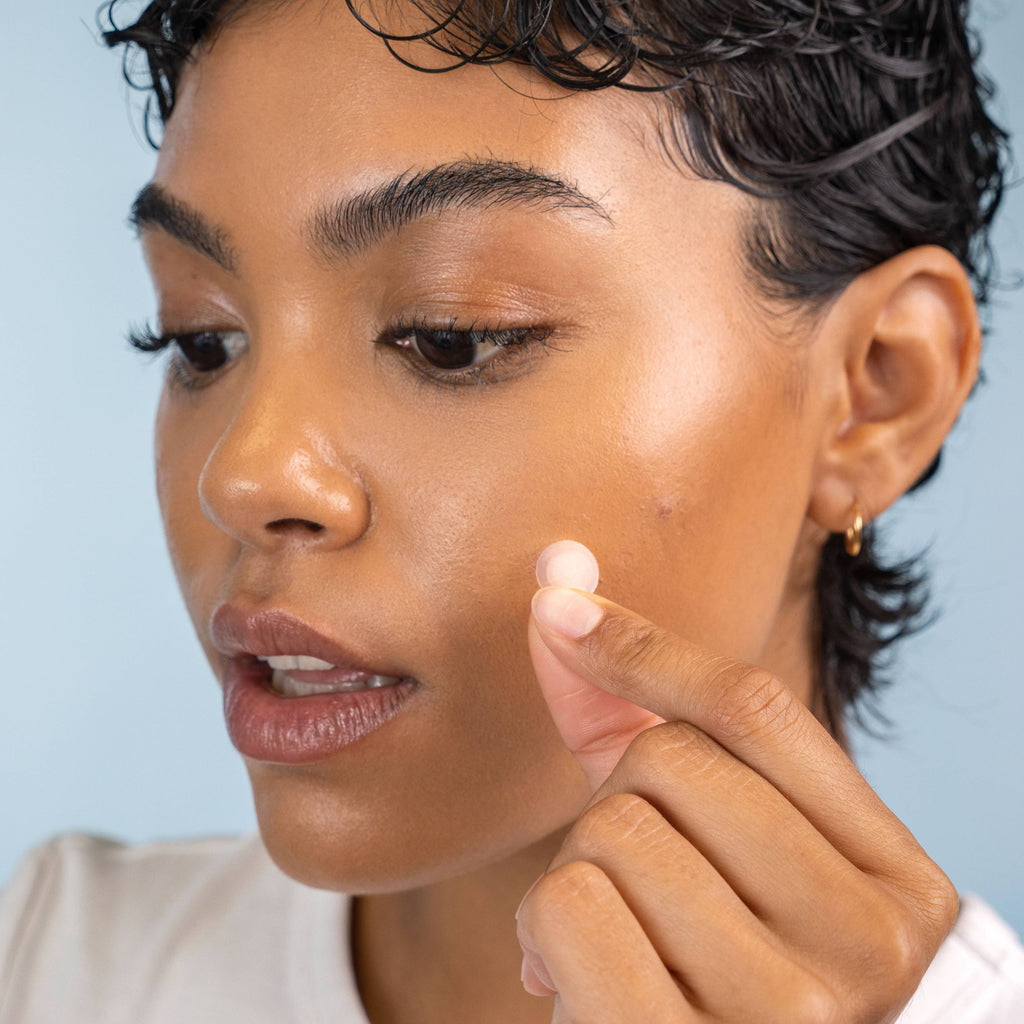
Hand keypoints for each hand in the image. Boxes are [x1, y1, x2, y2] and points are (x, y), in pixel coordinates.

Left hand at [517, 546, 957, 1022]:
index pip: (758, 709)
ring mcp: (792, 1010)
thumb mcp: (707, 844)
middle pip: (672, 760)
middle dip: (616, 798)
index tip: (561, 612)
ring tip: (618, 937)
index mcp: (894, 877)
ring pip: (614, 828)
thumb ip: (629, 716)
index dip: (645, 646)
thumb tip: (553, 584)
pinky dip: (541, 928)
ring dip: (576, 873)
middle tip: (635, 877)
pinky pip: (571, 904)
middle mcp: (869, 943)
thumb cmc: (706, 960)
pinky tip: (575, 979)